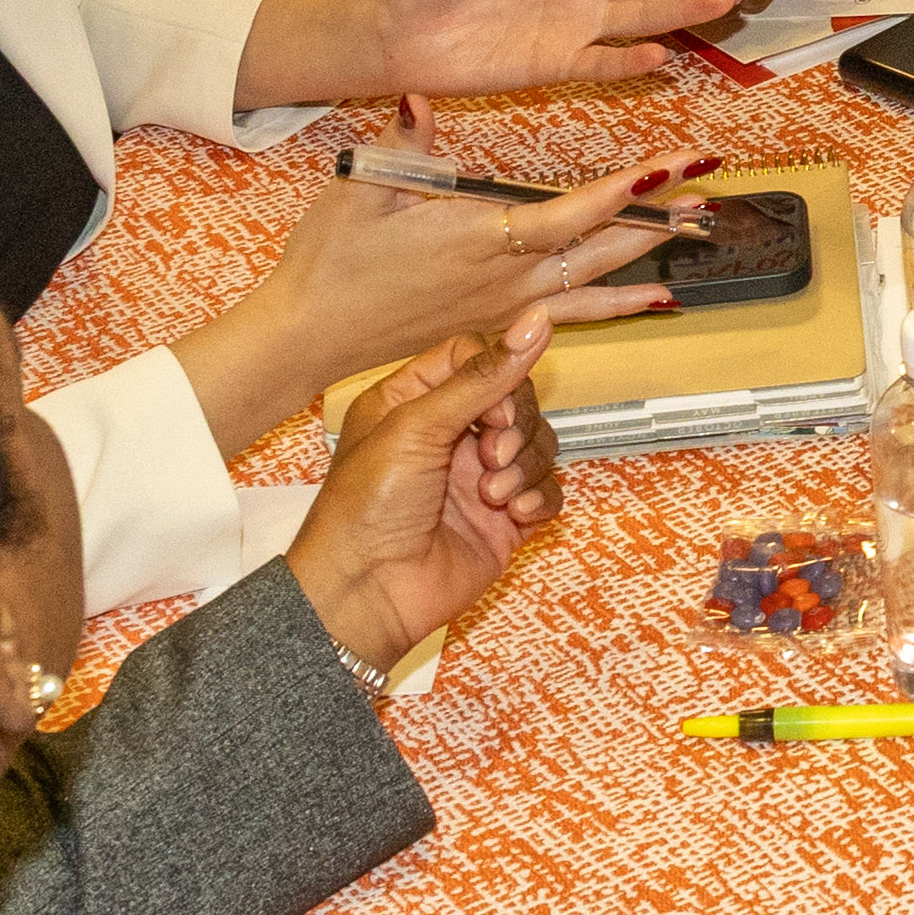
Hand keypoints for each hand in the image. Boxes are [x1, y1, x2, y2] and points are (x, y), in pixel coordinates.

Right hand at [187, 133, 690, 451]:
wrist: (308, 333)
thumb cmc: (330, 260)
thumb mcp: (359, 186)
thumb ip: (402, 142)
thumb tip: (419, 97)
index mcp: (478, 237)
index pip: (569, 214)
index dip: (624, 193)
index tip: (668, 168)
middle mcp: (505, 278)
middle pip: (601, 248)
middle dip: (659, 217)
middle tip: (709, 192)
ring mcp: (507, 306)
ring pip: (598, 282)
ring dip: (651, 255)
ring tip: (700, 234)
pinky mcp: (499, 324)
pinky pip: (576, 316)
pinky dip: (622, 305)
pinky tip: (660, 299)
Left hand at [286, 303, 564, 669]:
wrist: (368, 594)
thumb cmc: (367, 509)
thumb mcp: (419, 427)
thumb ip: (483, 376)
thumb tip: (537, 320)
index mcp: (413, 401)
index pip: (476, 358)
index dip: (497, 376)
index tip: (493, 408)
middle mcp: (447, 435)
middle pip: (517, 399)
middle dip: (516, 425)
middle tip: (490, 454)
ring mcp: (477, 478)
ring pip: (538, 445)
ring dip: (525, 466)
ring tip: (493, 494)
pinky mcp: (503, 518)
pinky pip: (547, 491)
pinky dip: (539, 499)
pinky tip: (514, 513)